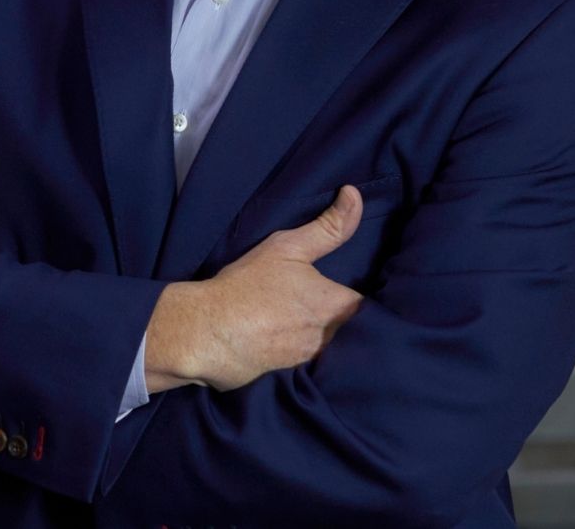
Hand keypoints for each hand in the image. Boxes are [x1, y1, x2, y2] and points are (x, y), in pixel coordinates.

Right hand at [146, 185, 363, 392]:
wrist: (205, 331)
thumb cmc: (248, 286)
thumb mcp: (288, 247)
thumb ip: (327, 227)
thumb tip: (354, 194)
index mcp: (336, 306)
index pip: (370, 307)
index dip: (369, 299)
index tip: (363, 290)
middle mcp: (330, 339)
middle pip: (352, 331)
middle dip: (347, 321)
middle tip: (333, 307)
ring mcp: (309, 363)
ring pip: (331, 349)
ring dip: (325, 338)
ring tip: (309, 323)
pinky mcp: (288, 380)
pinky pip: (309, 368)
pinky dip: (305, 356)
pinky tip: (290, 344)